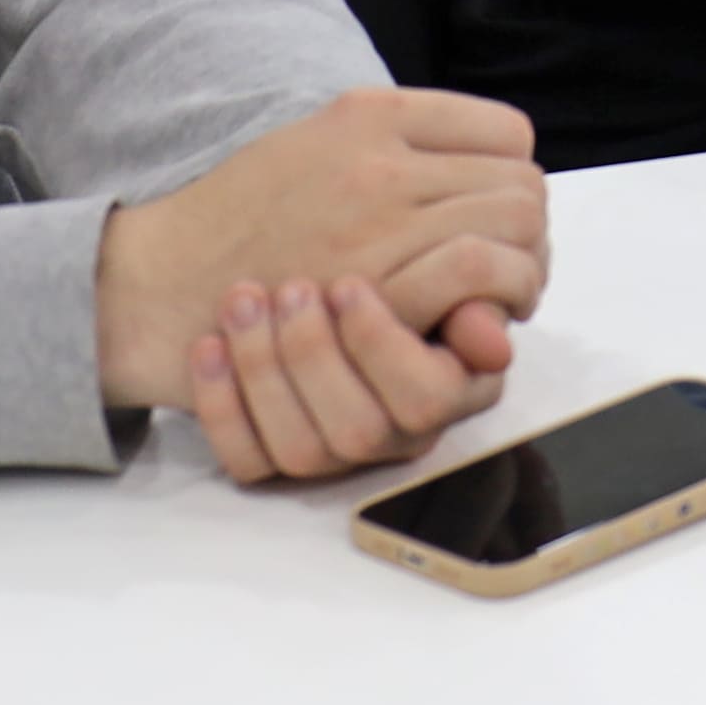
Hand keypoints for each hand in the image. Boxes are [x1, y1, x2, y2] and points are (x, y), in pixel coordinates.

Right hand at [94, 85, 549, 432]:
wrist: (161, 284)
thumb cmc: (238, 220)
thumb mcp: (314, 147)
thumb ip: (402, 153)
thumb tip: (488, 186)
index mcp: (369, 114)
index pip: (506, 133)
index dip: (512, 179)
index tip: (494, 215)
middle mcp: (382, 160)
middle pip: (522, 184)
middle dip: (527, 232)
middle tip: (505, 270)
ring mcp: (381, 222)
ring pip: (515, 228)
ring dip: (522, 269)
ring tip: (493, 300)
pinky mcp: (377, 288)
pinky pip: (482, 277)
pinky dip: (498, 302)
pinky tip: (473, 323)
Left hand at [185, 272, 516, 485]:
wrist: (275, 257)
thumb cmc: (364, 247)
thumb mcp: (419, 242)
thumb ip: (464, 276)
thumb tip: (494, 331)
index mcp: (442, 384)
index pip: (430, 396)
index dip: (382, 345)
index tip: (346, 283)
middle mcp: (390, 429)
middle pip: (363, 430)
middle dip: (315, 355)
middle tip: (291, 288)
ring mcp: (330, 450)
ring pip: (304, 451)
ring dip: (264, 369)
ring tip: (243, 298)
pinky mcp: (270, 457)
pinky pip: (247, 462)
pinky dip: (222, 405)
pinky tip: (210, 346)